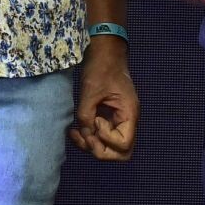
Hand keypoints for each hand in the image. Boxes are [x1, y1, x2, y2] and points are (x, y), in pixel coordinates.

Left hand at [69, 35, 137, 160]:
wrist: (105, 52)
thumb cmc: (101, 68)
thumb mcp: (91, 91)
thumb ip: (86, 115)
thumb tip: (85, 133)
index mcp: (129, 113)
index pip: (124, 145)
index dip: (106, 140)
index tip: (95, 121)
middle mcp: (127, 120)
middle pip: (121, 153)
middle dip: (101, 150)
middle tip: (86, 135)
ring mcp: (119, 120)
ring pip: (110, 148)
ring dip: (92, 145)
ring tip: (76, 133)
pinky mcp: (109, 118)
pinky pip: (102, 136)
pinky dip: (89, 137)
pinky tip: (76, 130)